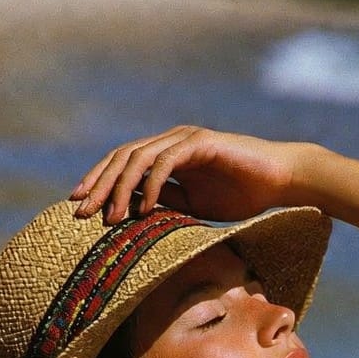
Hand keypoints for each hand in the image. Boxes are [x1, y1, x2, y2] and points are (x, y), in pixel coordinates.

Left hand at [71, 126, 311, 223]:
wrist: (280, 181)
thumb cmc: (242, 194)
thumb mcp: (194, 207)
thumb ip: (166, 204)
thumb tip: (131, 215)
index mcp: (166, 155)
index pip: (122, 164)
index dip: (97, 182)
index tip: (78, 206)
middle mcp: (171, 141)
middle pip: (121, 157)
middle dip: (98, 184)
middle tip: (80, 211)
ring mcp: (185, 139)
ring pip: (139, 158)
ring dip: (120, 188)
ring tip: (109, 217)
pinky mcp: (201, 143)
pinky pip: (167, 162)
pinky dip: (152, 186)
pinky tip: (144, 208)